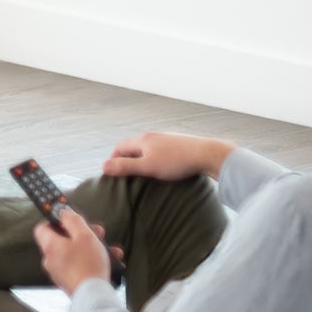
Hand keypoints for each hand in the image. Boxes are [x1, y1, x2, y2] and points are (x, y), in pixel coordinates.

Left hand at [36, 209, 113, 294]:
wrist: (94, 297)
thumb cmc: (88, 265)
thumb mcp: (84, 235)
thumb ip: (73, 220)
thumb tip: (64, 212)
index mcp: (49, 246)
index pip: (42, 227)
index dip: (55, 220)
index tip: (70, 219)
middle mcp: (50, 259)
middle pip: (62, 240)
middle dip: (82, 234)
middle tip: (97, 233)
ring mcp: (59, 273)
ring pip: (75, 253)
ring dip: (92, 248)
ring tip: (110, 250)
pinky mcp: (69, 283)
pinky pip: (80, 267)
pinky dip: (92, 262)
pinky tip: (110, 263)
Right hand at [101, 132, 234, 182]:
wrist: (207, 154)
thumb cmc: (177, 162)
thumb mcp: (148, 167)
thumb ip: (126, 167)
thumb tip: (104, 167)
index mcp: (142, 139)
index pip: (120, 147)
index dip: (113, 159)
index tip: (112, 173)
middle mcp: (152, 136)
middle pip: (133, 146)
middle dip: (127, 159)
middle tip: (126, 175)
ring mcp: (166, 139)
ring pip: (148, 148)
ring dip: (142, 158)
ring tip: (144, 173)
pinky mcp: (178, 144)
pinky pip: (160, 150)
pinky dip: (155, 158)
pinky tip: (163, 168)